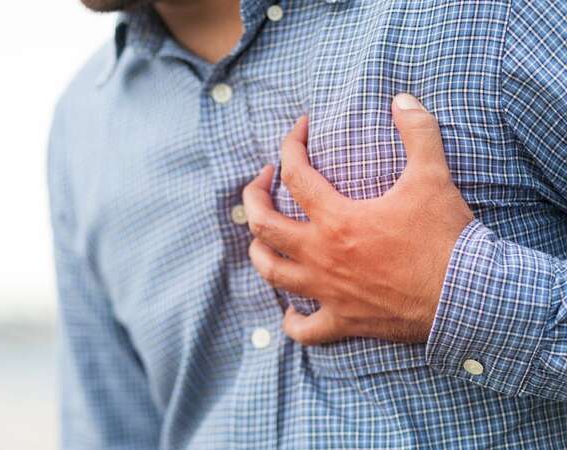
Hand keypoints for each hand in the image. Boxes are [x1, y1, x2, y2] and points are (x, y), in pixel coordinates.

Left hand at [243, 93, 474, 344]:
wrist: (467, 298)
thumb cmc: (446, 239)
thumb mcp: (434, 177)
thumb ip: (418, 132)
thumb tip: (402, 98)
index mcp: (337, 219)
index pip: (295, 174)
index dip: (289, 146)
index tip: (298, 130)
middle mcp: (322, 255)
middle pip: (263, 225)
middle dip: (253, 197)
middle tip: (262, 182)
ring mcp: (328, 292)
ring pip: (272, 273)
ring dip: (260, 251)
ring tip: (264, 237)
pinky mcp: (344, 321)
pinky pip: (305, 331)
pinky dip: (292, 322)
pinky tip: (291, 310)